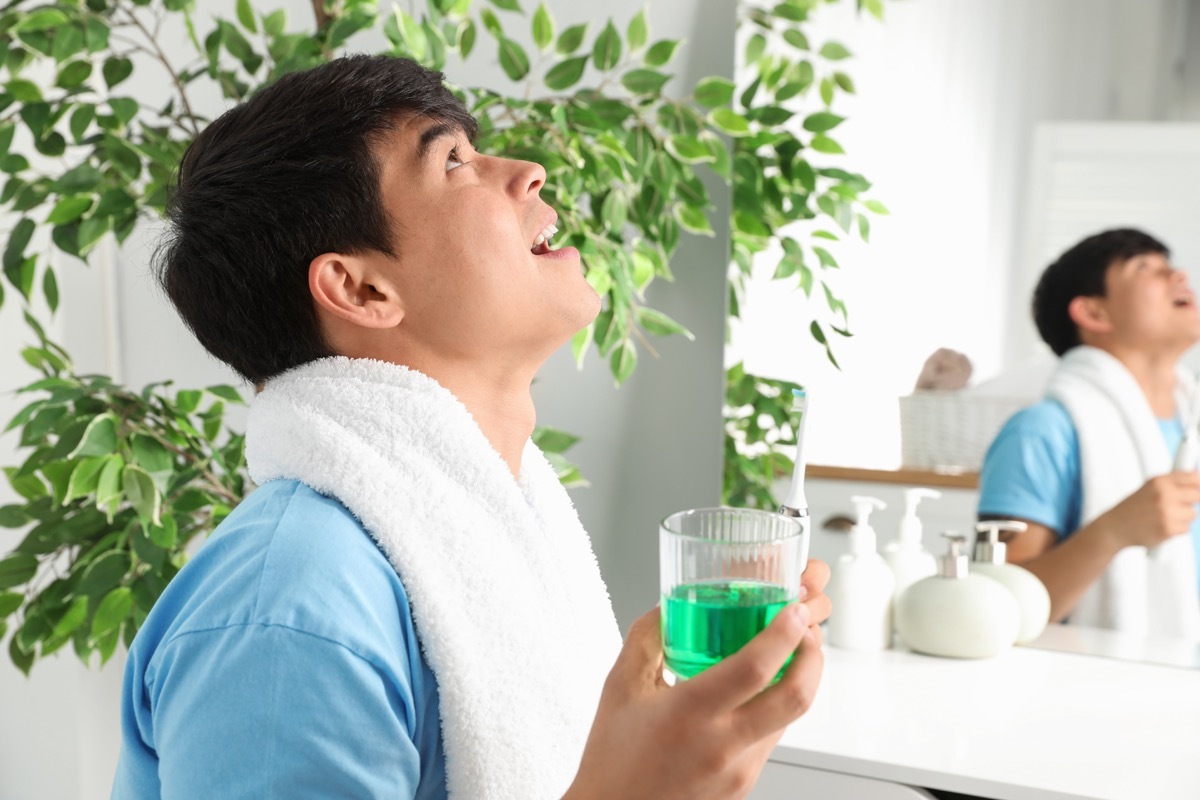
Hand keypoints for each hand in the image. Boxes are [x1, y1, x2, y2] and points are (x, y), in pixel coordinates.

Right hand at [565, 560, 829, 799]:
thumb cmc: (613, 759)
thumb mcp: (620, 687)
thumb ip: (646, 638)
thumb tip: (669, 605)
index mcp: (690, 712)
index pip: (755, 668)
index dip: (784, 634)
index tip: (794, 610)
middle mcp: (722, 745)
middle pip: (795, 697)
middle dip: (814, 657)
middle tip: (808, 632)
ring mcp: (739, 771)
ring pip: (788, 719)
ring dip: (798, 682)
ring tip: (786, 656)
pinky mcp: (744, 785)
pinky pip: (772, 740)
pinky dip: (776, 710)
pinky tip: (758, 695)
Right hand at [1096, 472, 1199, 548]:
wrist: (1114, 527)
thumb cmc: (1134, 507)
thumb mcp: (1149, 487)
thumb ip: (1173, 481)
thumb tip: (1197, 475)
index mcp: (1159, 481)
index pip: (1193, 478)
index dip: (1196, 484)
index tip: (1194, 489)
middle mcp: (1164, 494)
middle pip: (1197, 495)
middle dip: (1191, 501)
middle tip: (1178, 505)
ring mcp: (1167, 512)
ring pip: (1193, 514)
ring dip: (1183, 517)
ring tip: (1165, 517)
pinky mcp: (1168, 529)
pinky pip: (1185, 528)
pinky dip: (1176, 529)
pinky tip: (1161, 526)